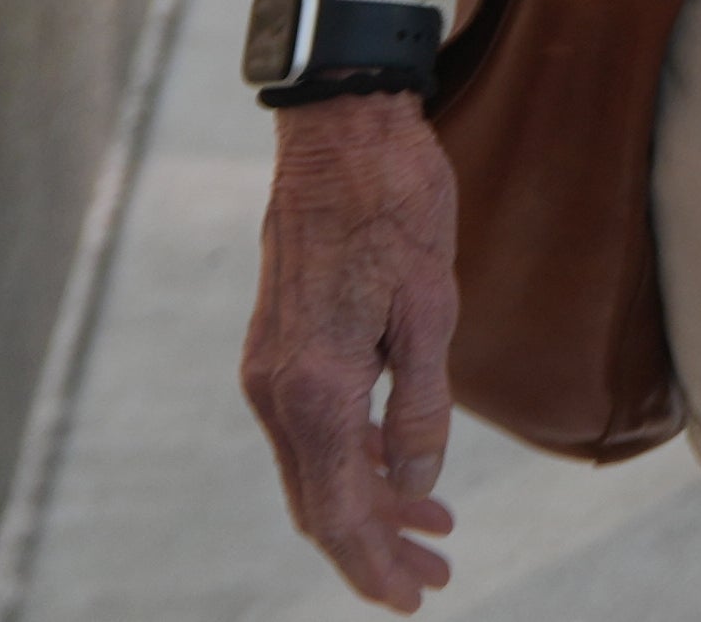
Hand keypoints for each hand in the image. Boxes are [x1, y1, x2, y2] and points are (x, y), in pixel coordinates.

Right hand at [241, 93, 462, 607]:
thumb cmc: (397, 201)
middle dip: (373, 548)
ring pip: (314, 468)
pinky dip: (352, 459)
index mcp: (315, 386)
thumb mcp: (432, 304)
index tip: (415, 598)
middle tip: (432, 578)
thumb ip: (420, 404)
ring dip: (367, 506)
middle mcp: (276, 387)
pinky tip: (396, 467)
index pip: (340, 510)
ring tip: (430, 533)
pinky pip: (310, 427)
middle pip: (320, 502)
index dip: (375, 563)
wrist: (339, 126)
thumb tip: (416, 485)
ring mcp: (268, 366)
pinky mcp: (277, 343)